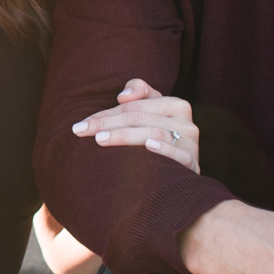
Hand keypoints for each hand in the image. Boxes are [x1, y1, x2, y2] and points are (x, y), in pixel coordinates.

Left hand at [70, 78, 199, 172]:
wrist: (179, 179)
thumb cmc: (157, 141)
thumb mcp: (150, 114)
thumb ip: (140, 94)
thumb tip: (123, 96)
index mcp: (177, 105)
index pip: (134, 106)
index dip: (105, 114)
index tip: (81, 125)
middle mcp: (186, 123)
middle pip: (139, 118)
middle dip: (107, 124)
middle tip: (81, 131)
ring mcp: (191, 144)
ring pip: (154, 133)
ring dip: (125, 136)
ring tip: (100, 140)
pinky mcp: (193, 164)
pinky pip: (178, 154)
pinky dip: (164, 150)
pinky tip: (147, 147)